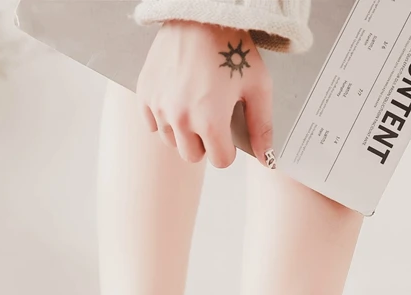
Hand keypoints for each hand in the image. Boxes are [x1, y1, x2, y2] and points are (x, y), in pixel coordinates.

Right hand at [136, 21, 274, 169]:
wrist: (200, 17)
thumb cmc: (233, 49)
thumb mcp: (258, 86)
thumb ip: (262, 127)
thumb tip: (266, 159)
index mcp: (211, 121)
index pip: (220, 160)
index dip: (228, 148)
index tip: (228, 130)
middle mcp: (181, 119)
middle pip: (194, 156)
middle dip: (206, 142)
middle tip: (212, 116)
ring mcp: (160, 107)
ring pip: (172, 142)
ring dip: (184, 131)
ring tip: (195, 103)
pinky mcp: (145, 95)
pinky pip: (153, 124)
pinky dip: (165, 118)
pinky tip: (178, 97)